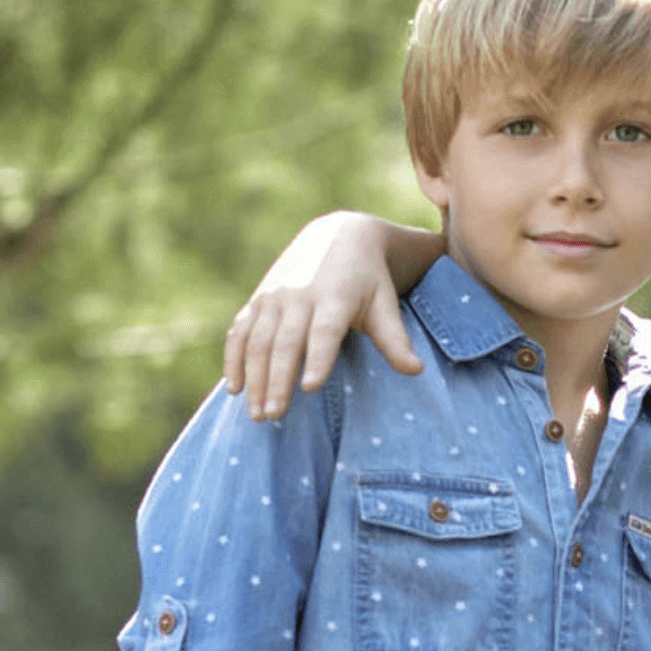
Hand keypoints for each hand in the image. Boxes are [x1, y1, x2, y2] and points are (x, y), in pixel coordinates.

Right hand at [223, 212, 422, 419]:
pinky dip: (233, 359)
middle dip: (277, 380)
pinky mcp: (258, 300)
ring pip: (258, 341)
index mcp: (335, 297)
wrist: (337, 235)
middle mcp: (299, 296)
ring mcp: (274, 297)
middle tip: (274, 416)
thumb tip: (416, 371)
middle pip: (285, 342)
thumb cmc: (368, 279)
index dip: (318, 358)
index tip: (311, 387)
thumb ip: (395, 339)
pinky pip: (239, 331)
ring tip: (258, 415)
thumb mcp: (384, 303)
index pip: (324, 331)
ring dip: (254, 378)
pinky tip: (234, 388)